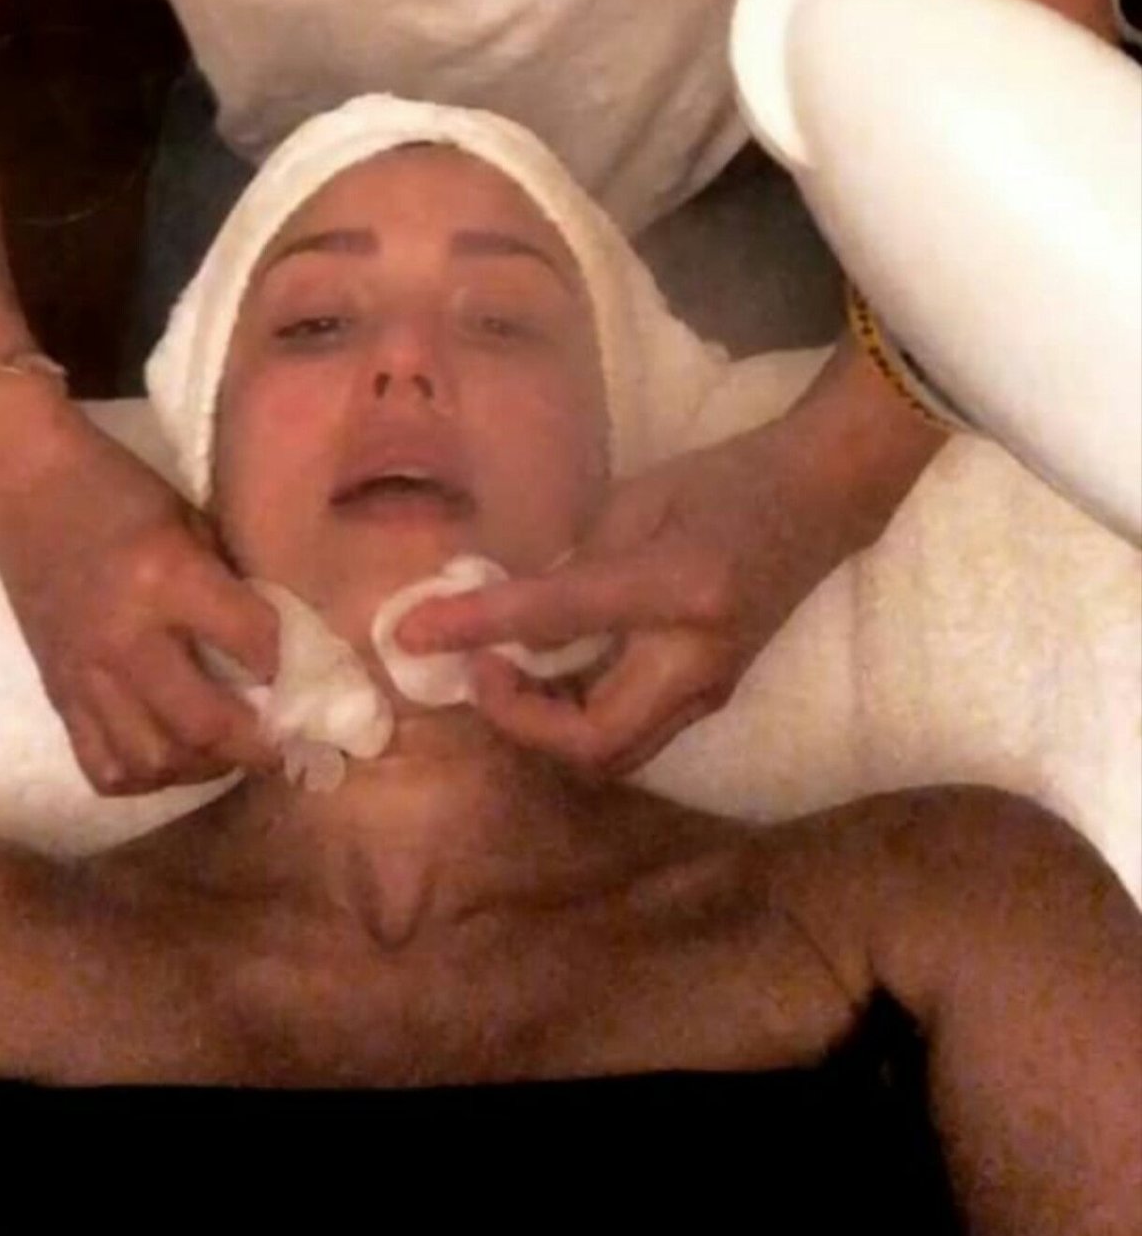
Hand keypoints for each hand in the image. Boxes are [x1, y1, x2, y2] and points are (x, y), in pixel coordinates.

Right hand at [0, 390, 279, 794]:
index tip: (304, 673)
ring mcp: (86, 673)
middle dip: (258, 744)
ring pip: (153, 760)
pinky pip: (101, 766)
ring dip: (202, 768)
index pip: (252, 643)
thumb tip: (279, 646)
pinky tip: (171, 758)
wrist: (21, 486)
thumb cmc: (117, 490)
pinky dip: (144, 776)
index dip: (287, 664)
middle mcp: (125, 638)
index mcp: (167, 579)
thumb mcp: (191, 521)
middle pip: (205, 724)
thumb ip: (231, 585)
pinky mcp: (58, 693)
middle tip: (285, 745)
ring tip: (227, 753)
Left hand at [394, 412, 901, 778]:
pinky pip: (631, 736)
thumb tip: (506, 613)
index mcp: (679, 587)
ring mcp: (710, 690)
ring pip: (611, 755)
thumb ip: (570, 564)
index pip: (556, 617)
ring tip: (509, 675)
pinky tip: (551, 679)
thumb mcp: (638, 499)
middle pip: (591, 743)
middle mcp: (697, 658)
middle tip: (481, 670)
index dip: (476, 627)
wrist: (823, 501)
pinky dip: (576, 721)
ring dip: (545, 730)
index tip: (412, 633)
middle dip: (518, 722)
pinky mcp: (710, 698)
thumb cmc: (729, 479)